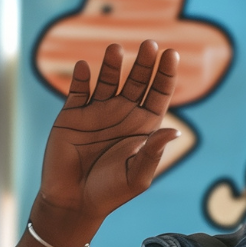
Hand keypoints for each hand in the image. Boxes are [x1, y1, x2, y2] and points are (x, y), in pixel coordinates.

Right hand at [38, 41, 179, 229]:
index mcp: (144, 127)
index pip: (158, 94)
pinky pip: (78, 91)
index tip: (171, 55)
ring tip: (116, 50)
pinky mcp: (72, 115)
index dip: (165, 74)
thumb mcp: (137, 176)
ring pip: (107, 80)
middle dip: (143, 63)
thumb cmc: (110, 192)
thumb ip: (153, 153)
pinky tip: (86, 68)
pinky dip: (81, 78)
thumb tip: (173, 131)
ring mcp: (97, 112)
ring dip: (112, 65)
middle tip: (149, 45)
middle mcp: (123, 114)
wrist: (74, 202)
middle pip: (136, 81)